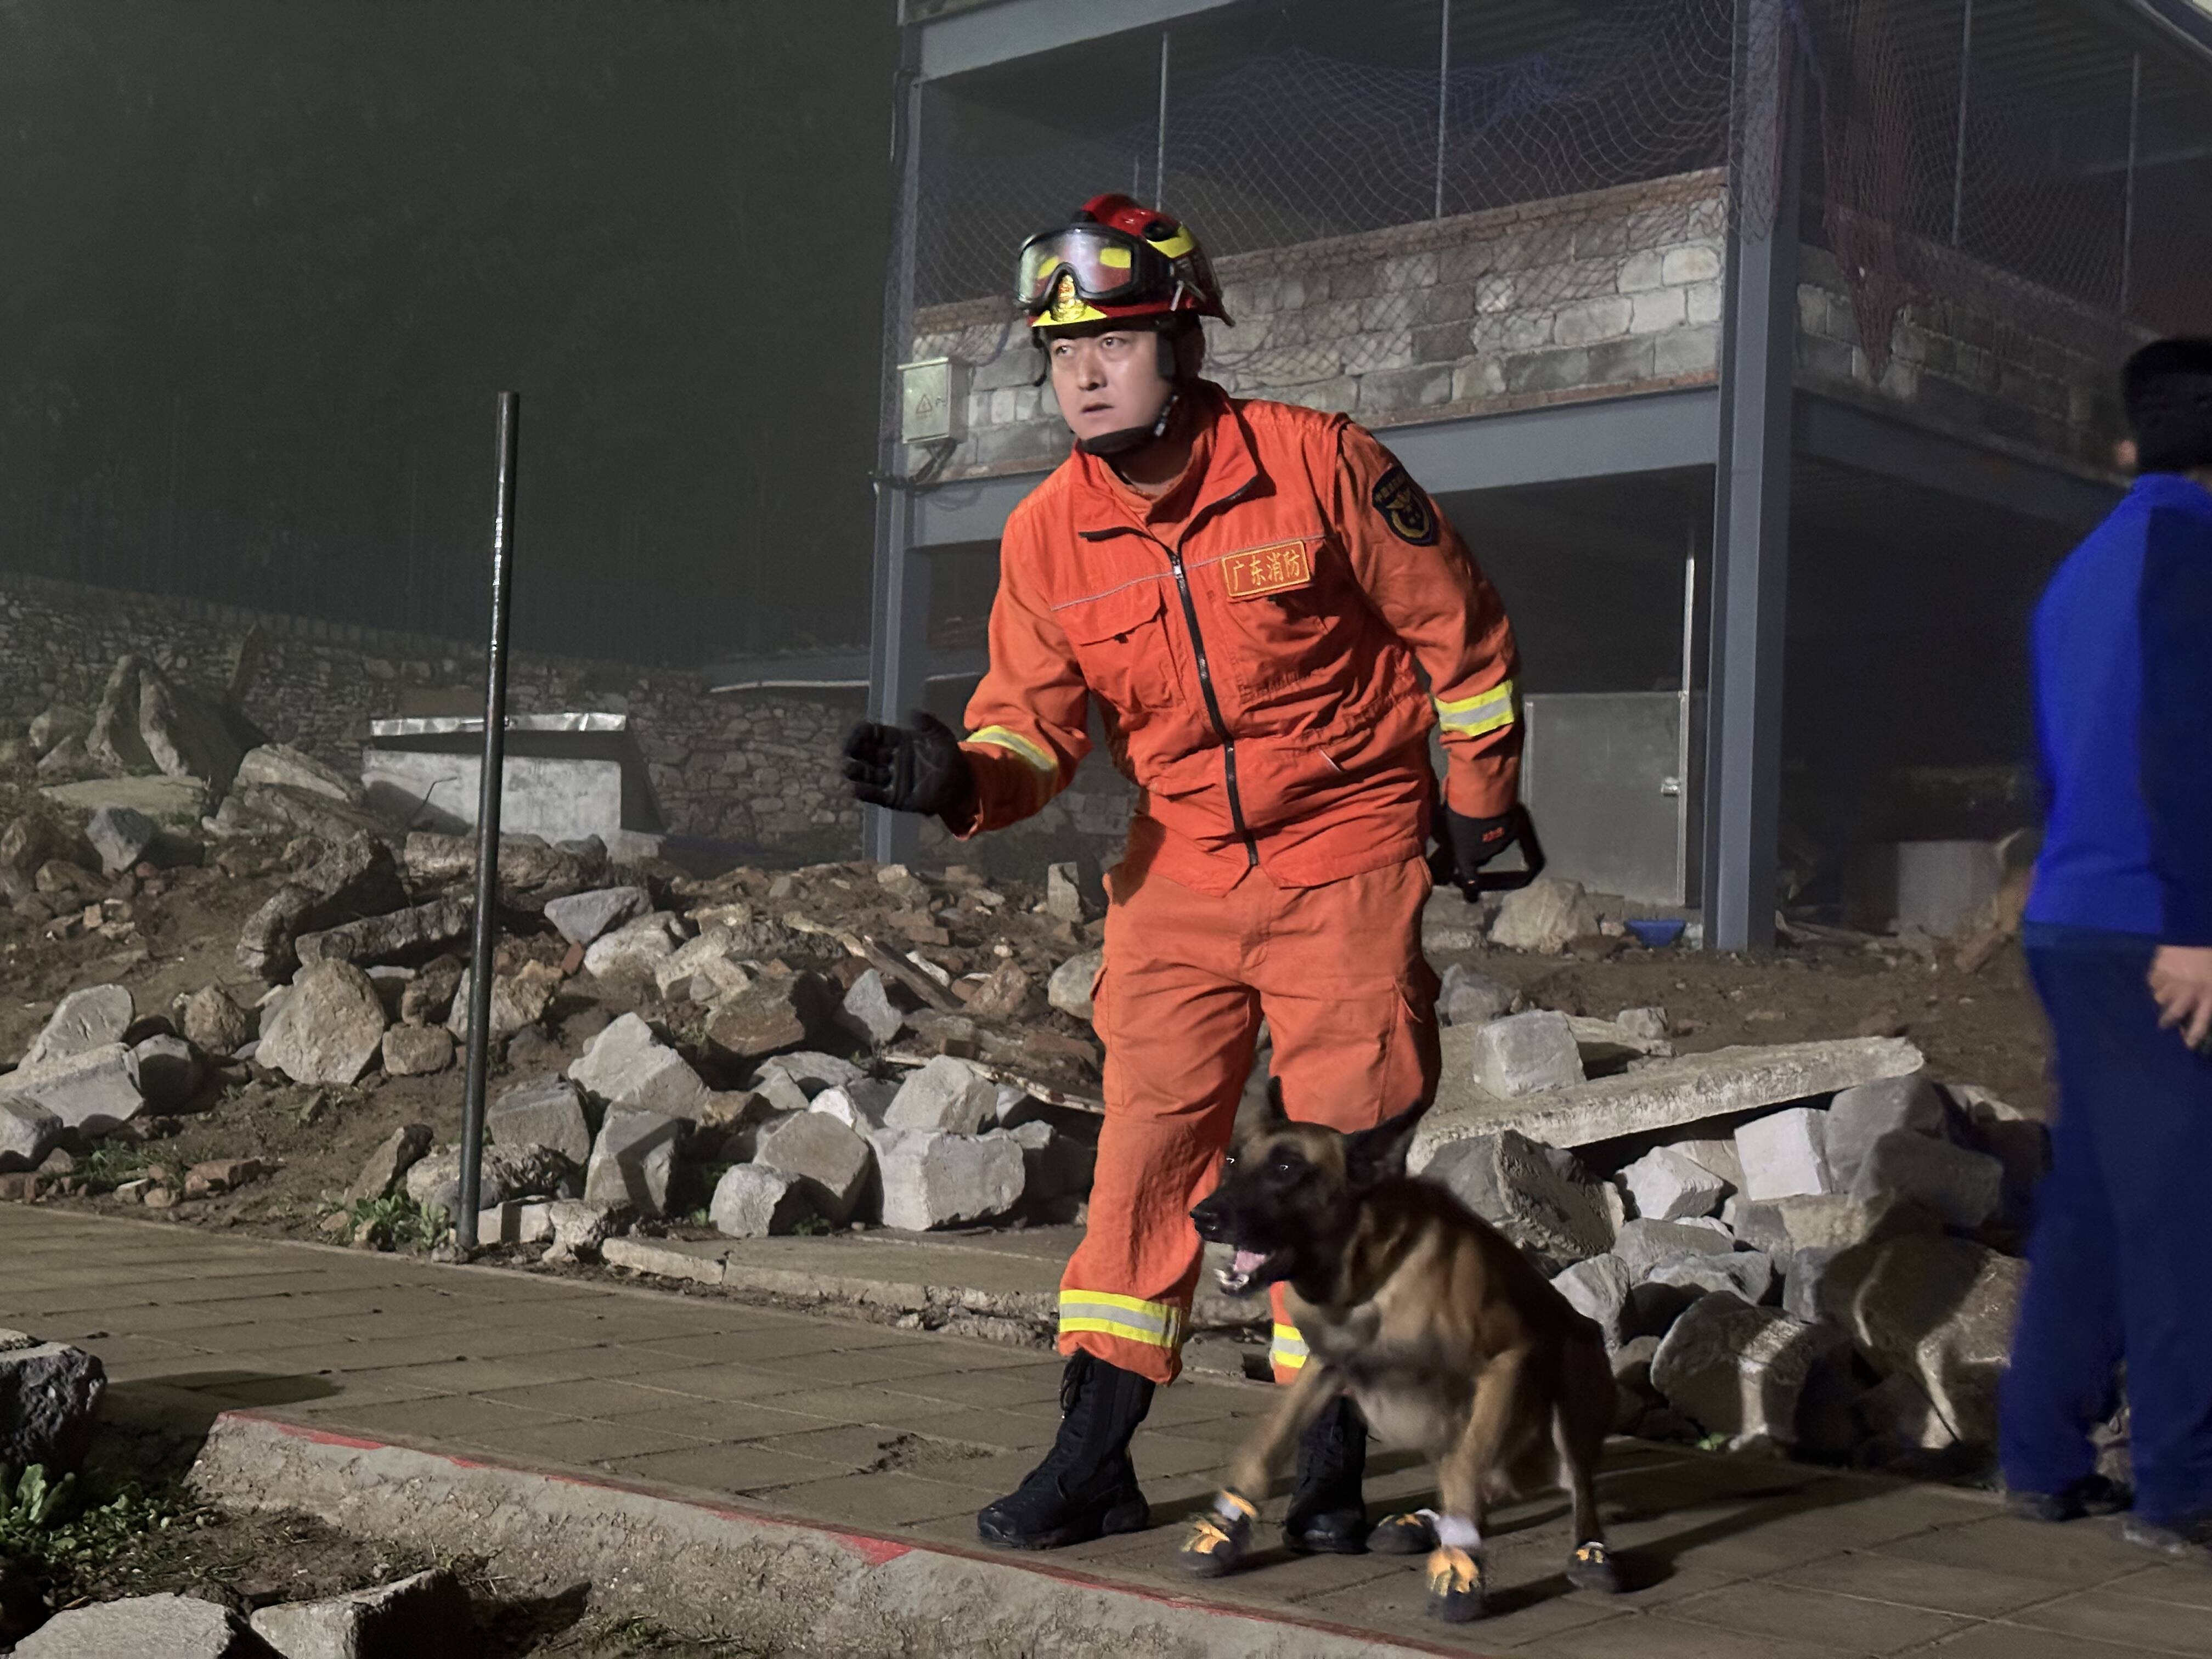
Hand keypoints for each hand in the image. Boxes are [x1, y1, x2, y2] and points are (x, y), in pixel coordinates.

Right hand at [841, 711, 974, 819]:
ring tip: (850, 769)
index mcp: (896, 741)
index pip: (872, 734)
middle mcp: (888, 758)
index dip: (861, 733)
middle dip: (854, 752)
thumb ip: (929, 723)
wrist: (960, 782)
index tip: (858, 735)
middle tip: (849, 753)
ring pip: (866, 774)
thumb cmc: (947, 756)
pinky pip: (876, 796)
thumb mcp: (941, 735)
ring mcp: (890, 778)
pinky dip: (865, 793)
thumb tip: (913, 712)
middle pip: (864, 753)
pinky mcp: (893, 797)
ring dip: (856, 772)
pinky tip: (856, 789)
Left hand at [1442, 808, 1514, 878]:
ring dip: (1489, 835)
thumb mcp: (1444, 828)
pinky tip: (1496, 813)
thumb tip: (1440, 839)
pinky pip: (1506, 831)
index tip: (1472, 884)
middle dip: (1477, 847)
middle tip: (1471, 832)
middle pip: (1482, 855)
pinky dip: (1502, 825)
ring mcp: (1501, 845)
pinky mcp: (1512, 832)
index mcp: (1467, 857)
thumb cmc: (1458, 815)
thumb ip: (1444, 837)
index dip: (1471, 881)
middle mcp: (1486, 855)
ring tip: (1483, 819)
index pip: (1469, 875)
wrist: (1483, 802)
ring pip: (1494, 843)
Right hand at [2149, 945, 2211, 1050]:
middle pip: (2174, 1013)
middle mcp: (2188, 991)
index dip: (2194, 1035)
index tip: (2188, 1045)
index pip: (2201, 1021)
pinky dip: (2156, 979)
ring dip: (2162, 996)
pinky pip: (2153, 978)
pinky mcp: (2161, 966)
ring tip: (2164, 994)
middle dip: (2167, 1020)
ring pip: (2159, 996)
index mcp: (2208, 995)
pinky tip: (2160, 976)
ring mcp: (2173, 979)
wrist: (2202, 930)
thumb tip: (2200, 1006)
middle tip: (2163, 1024)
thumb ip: (2210, 996)